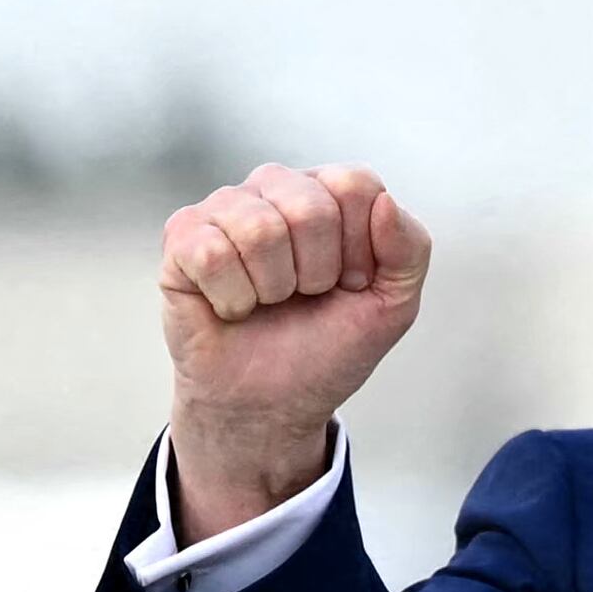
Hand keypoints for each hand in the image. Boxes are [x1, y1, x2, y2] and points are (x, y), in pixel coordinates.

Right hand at [158, 161, 431, 534]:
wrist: (273, 404)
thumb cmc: (327, 348)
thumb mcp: (393, 306)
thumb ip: (410, 249)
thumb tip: (384, 200)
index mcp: (329, 193)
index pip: (355, 186)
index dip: (359, 251)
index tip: (348, 286)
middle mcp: (275, 188)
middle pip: (310, 207)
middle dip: (317, 274)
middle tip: (304, 297)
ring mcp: (225, 208)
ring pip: (259, 230)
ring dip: (273, 289)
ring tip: (268, 302)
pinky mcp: (182, 238)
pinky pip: (211, 253)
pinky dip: (232, 299)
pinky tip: (233, 307)